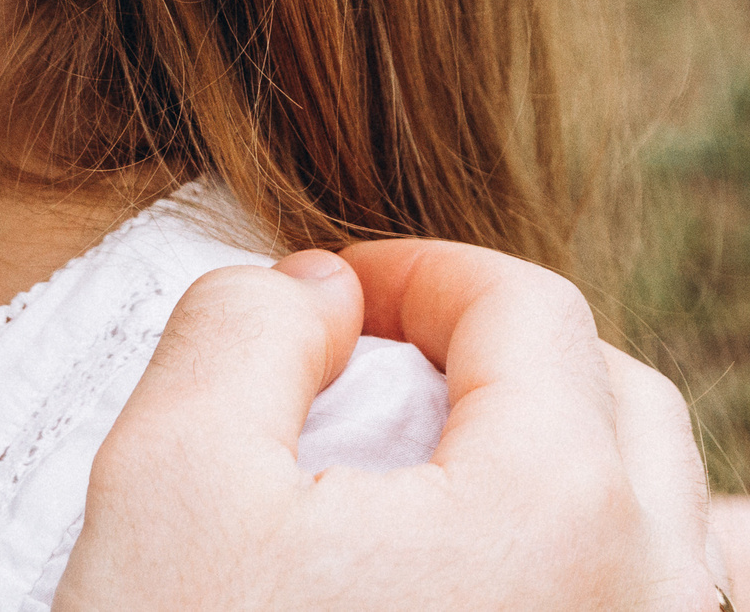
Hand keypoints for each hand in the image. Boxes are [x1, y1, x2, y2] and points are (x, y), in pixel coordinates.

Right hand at [55, 239, 725, 611]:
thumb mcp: (164, 477)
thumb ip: (243, 332)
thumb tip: (316, 291)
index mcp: (557, 515)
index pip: (533, 314)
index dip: (421, 272)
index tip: (330, 297)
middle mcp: (652, 605)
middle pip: (628, 408)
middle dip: (503, 358)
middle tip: (374, 375)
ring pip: (687, 535)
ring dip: (590, 472)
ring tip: (464, 485)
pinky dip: (620, 575)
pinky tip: (523, 588)